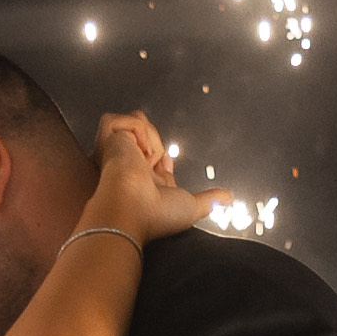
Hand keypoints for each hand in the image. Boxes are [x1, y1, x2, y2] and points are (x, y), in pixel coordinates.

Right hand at [90, 113, 208, 244]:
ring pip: (137, 120)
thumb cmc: (155, 215)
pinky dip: (139, 132)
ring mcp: (117, 151)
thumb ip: (209, 201)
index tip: (167, 160)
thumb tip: (228, 198)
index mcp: (143, 180)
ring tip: (147, 159)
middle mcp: (128, 164)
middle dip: (153, 137)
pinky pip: (126, 119)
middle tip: (154, 158)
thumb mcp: (190, 208)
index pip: (151, 156)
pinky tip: (138, 153)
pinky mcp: (108, 139)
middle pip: (142, 132)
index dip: (160, 152)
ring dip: (149, 136)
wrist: (131, 211)